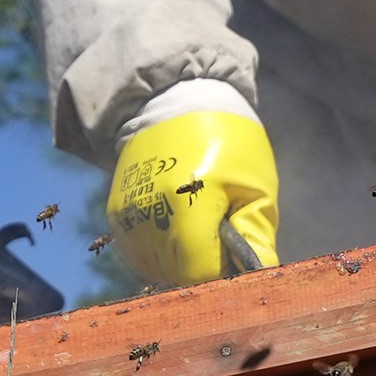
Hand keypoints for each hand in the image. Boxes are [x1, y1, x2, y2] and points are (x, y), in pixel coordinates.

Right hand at [106, 108, 279, 287]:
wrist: (175, 100)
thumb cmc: (227, 141)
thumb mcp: (255, 184)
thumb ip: (255, 233)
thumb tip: (260, 275)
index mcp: (187, 205)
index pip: (200, 273)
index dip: (222, 270)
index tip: (233, 251)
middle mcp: (149, 214)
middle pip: (177, 275)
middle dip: (202, 263)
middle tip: (217, 228)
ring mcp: (127, 216)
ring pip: (156, 269)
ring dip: (179, 260)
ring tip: (196, 223)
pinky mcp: (115, 215)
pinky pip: (139, 255)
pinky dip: (160, 251)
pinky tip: (176, 225)